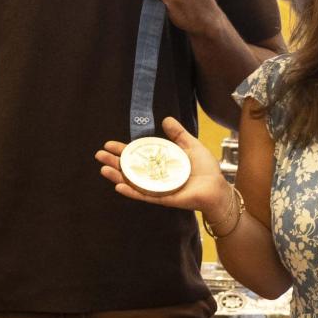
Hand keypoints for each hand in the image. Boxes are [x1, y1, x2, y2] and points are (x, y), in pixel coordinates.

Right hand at [96, 116, 228, 216]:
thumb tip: (165, 119)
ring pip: (133, 183)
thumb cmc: (206, 169)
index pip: (137, 157)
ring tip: (103, 170)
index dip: (122, 151)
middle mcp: (155, 177)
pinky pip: (145, 195)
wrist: (218, 187)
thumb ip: (178, 134)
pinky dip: (131, 192)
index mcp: (159, 164)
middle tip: (99, 156)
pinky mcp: (164, 198)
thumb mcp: (190, 145)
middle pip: (130, 170)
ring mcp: (158, 189)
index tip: (109, 144)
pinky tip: (119, 186)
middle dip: (113, 163)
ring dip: (117, 177)